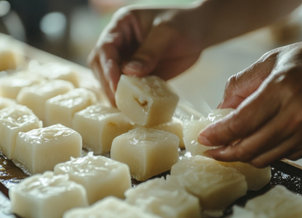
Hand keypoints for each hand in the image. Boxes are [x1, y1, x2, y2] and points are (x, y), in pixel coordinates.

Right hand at [88, 5, 204, 103]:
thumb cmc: (183, 24)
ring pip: (111, 80)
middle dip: (108, 84)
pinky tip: (134, 109)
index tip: (116, 84)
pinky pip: (129, 89)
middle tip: (119, 101)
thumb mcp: (167, 33)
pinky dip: (130, 99)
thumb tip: (130, 72)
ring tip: (125, 108)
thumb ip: (149, 52)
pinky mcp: (138, 75)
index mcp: (121, 26)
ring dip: (116, 94)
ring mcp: (127, 60)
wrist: (200, 32)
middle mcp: (119, 44)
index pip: (106, 47)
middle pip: (102, 65)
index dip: (108, 67)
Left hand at [198, 29, 301, 166]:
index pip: (241, 123)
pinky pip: (279, 157)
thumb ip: (238, 88)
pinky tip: (255, 141)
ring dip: (241, 156)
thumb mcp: (266, 62)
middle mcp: (298, 114)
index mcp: (283, 88)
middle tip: (210, 150)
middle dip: (223, 153)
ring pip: (263, 158)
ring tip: (227, 148)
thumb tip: (218, 114)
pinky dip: (262, 152)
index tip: (203, 139)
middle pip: (249, 148)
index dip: (217, 135)